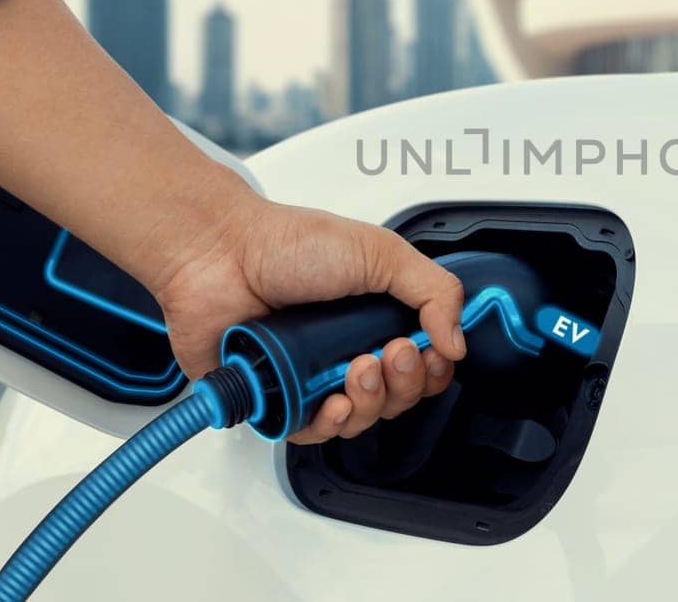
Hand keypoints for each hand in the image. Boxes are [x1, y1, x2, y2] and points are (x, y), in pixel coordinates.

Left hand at [152, 196, 464, 443]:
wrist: (220, 254)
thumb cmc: (288, 244)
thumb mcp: (381, 252)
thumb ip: (434, 290)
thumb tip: (457, 340)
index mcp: (376, 316)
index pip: (425, 361)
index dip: (435, 366)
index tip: (431, 350)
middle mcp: (347, 349)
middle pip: (401, 395)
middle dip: (407, 382)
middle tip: (392, 353)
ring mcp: (313, 376)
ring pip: (363, 419)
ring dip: (373, 401)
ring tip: (358, 368)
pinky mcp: (278, 399)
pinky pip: (313, 434)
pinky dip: (330, 425)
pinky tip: (333, 404)